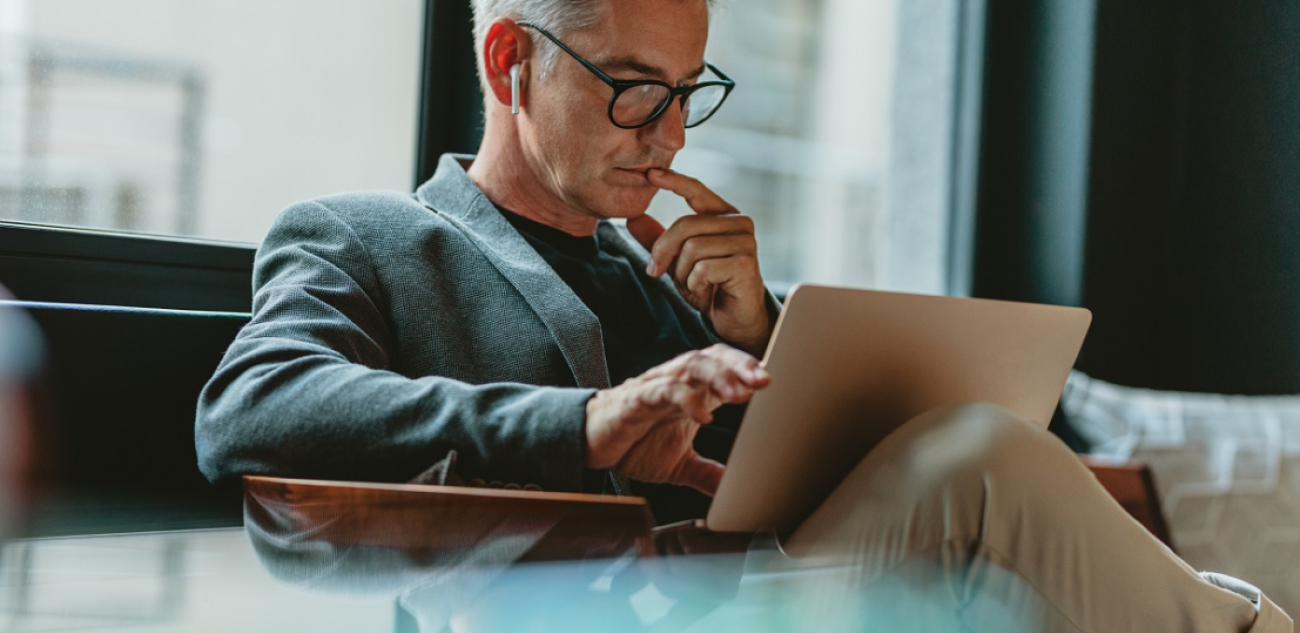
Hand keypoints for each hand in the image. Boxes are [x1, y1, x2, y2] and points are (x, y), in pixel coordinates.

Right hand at [584, 344, 769, 495]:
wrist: (589, 445)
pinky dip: (685, 399)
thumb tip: (736, 492)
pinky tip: (703, 414)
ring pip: (691, 365)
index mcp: (692, 391)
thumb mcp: (679, 464)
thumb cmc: (633, 444)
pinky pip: (663, 390)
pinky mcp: (635, 399)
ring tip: (740, 392)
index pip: (725, 367)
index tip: (773, 382)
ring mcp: (656, 387)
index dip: (748, 370)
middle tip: (764, 380)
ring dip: (719, 376)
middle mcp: (677, 382)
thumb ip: (708, 473)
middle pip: (713, 357)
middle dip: (740, 366)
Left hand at [627, 169, 771, 356]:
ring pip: (692, 248)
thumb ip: (658, 239)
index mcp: (723, 215)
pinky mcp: (745, 263)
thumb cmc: (709, 286)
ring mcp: (744, 242)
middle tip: (655, 272)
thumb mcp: (677, 260)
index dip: (673, 180)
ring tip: (693, 284)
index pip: (696, 190)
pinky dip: (695, 284)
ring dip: (682, 273)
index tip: (649, 173)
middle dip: (663, 252)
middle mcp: (738, 222)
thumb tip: (632, 218)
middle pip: (685, 225)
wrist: (734, 319)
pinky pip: (703, 268)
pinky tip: (705, 291)